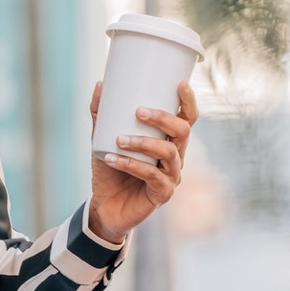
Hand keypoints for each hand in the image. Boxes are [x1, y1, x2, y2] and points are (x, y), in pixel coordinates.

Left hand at [87, 81, 198, 243]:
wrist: (104, 206)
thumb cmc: (111, 168)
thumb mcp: (103, 138)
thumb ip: (101, 114)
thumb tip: (100, 85)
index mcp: (168, 140)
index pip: (187, 118)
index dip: (189, 101)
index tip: (180, 84)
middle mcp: (176, 156)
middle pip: (183, 131)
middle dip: (163, 118)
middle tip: (139, 111)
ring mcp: (171, 176)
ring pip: (169, 153)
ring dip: (143, 143)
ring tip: (119, 139)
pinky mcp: (162, 194)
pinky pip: (152, 175)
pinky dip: (131, 164)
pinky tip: (112, 158)